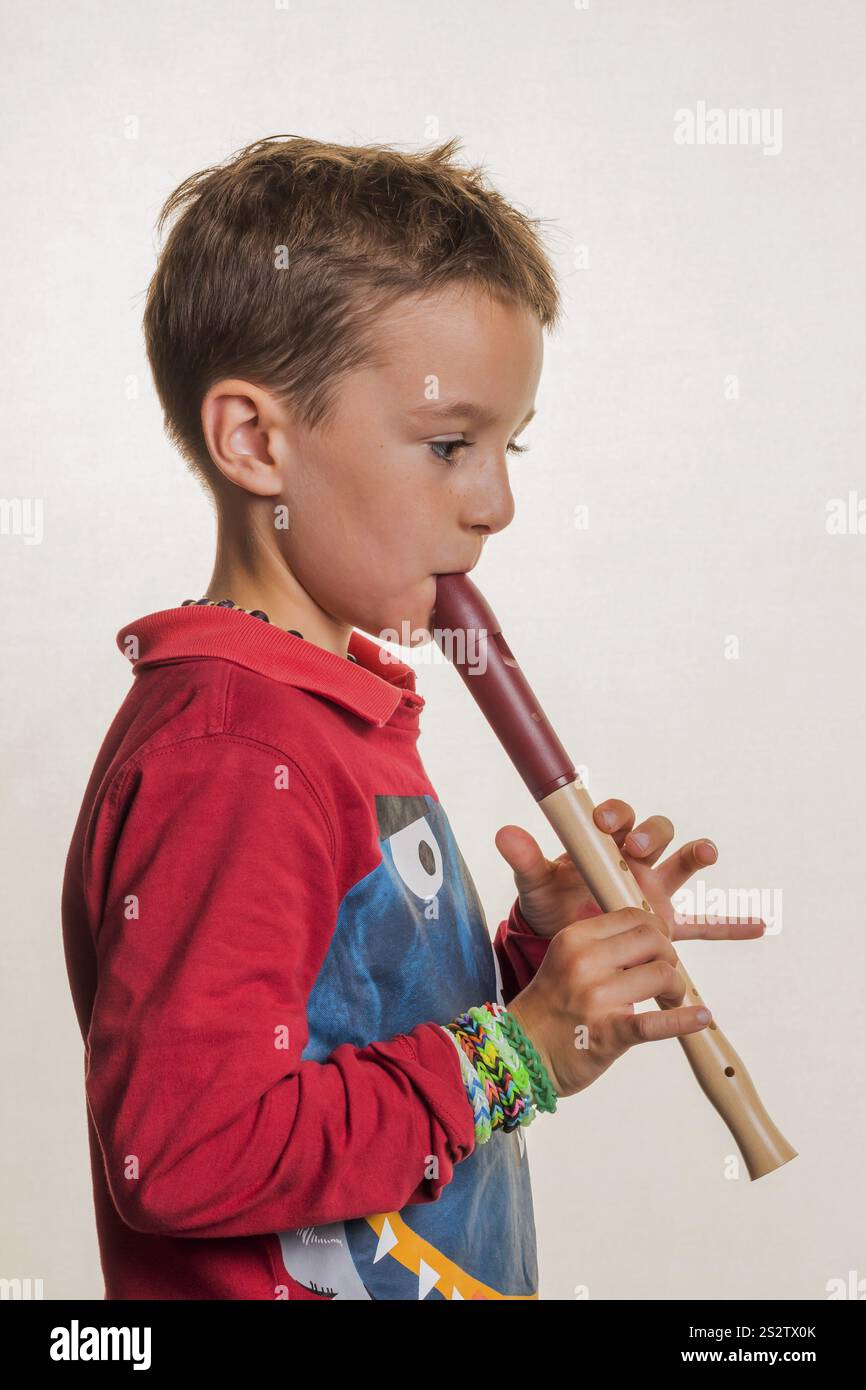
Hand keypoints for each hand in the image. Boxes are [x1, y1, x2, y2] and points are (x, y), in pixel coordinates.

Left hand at [495, 798, 764, 942]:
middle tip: (638, 848)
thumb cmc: (551, 903)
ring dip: (696, 854)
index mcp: (605, 843)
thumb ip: (525, 860)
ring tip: (707, 853)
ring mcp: (655, 890)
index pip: (618, 818)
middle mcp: (635, 860)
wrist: (563, 942)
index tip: (606, 821)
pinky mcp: (667, 924)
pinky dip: (731, 923)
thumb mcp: (536, 884)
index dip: (617, 815)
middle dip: (652, 835)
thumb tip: (503, 834)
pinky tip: (757, 925)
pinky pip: (704, 922)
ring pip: (682, 866)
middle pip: (656, 833)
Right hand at [507, 906, 718, 1099]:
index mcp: (574, 938)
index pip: (633, 916)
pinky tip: (700, 1018)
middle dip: (670, 956)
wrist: (518, 1053)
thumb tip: (652, 936)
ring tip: (670, 1001)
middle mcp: (584, 962)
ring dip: (676, 988)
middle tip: (666, 976)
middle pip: (653, 939)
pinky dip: (685, 1021)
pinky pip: (657, 1023)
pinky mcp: (609, 1033)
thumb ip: (601, 945)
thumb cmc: (550, 1008)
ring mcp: (596, 997)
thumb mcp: (565, 960)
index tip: (659, 947)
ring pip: (661, 974)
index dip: (657, 929)